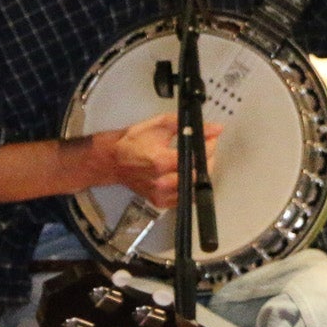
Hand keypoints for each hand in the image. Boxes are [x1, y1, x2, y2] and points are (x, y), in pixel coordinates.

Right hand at [99, 112, 223, 210]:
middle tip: (206, 148)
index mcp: (160, 161)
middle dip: (207, 159)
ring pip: (193, 188)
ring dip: (199, 172)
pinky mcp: (159, 201)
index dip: (210, 147)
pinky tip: (185, 173)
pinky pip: (184, 197)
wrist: (112, 159)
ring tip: (195, 160)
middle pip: (198, 175)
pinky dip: (189, 185)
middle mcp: (161, 181)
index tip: (211, 138)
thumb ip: (186, 125)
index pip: (196, 158)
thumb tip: (214, 128)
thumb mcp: (158, 124)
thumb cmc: (132, 141)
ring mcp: (160, 194)